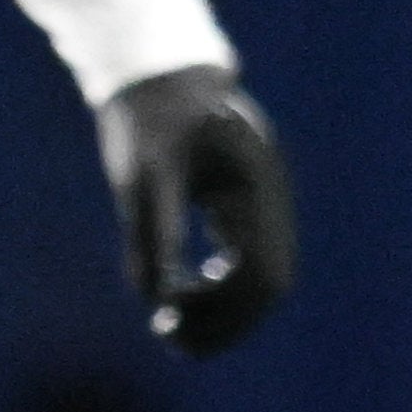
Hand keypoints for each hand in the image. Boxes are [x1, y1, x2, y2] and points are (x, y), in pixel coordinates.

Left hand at [99, 65, 295, 351]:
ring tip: (170, 327)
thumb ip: (152, 233)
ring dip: (223, 311)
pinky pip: (249, 261)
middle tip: (168, 337)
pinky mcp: (244, 207)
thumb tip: (155, 299)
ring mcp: (263, 202)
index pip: (262, 272)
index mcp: (255, 187)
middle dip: (224, 320)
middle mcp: (270, 198)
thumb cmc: (146, 117)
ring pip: (262, 279)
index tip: (168, 317)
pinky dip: (221, 289)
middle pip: (270, 285)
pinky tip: (183, 295)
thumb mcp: (141, 176)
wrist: (157, 73)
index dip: (221, 309)